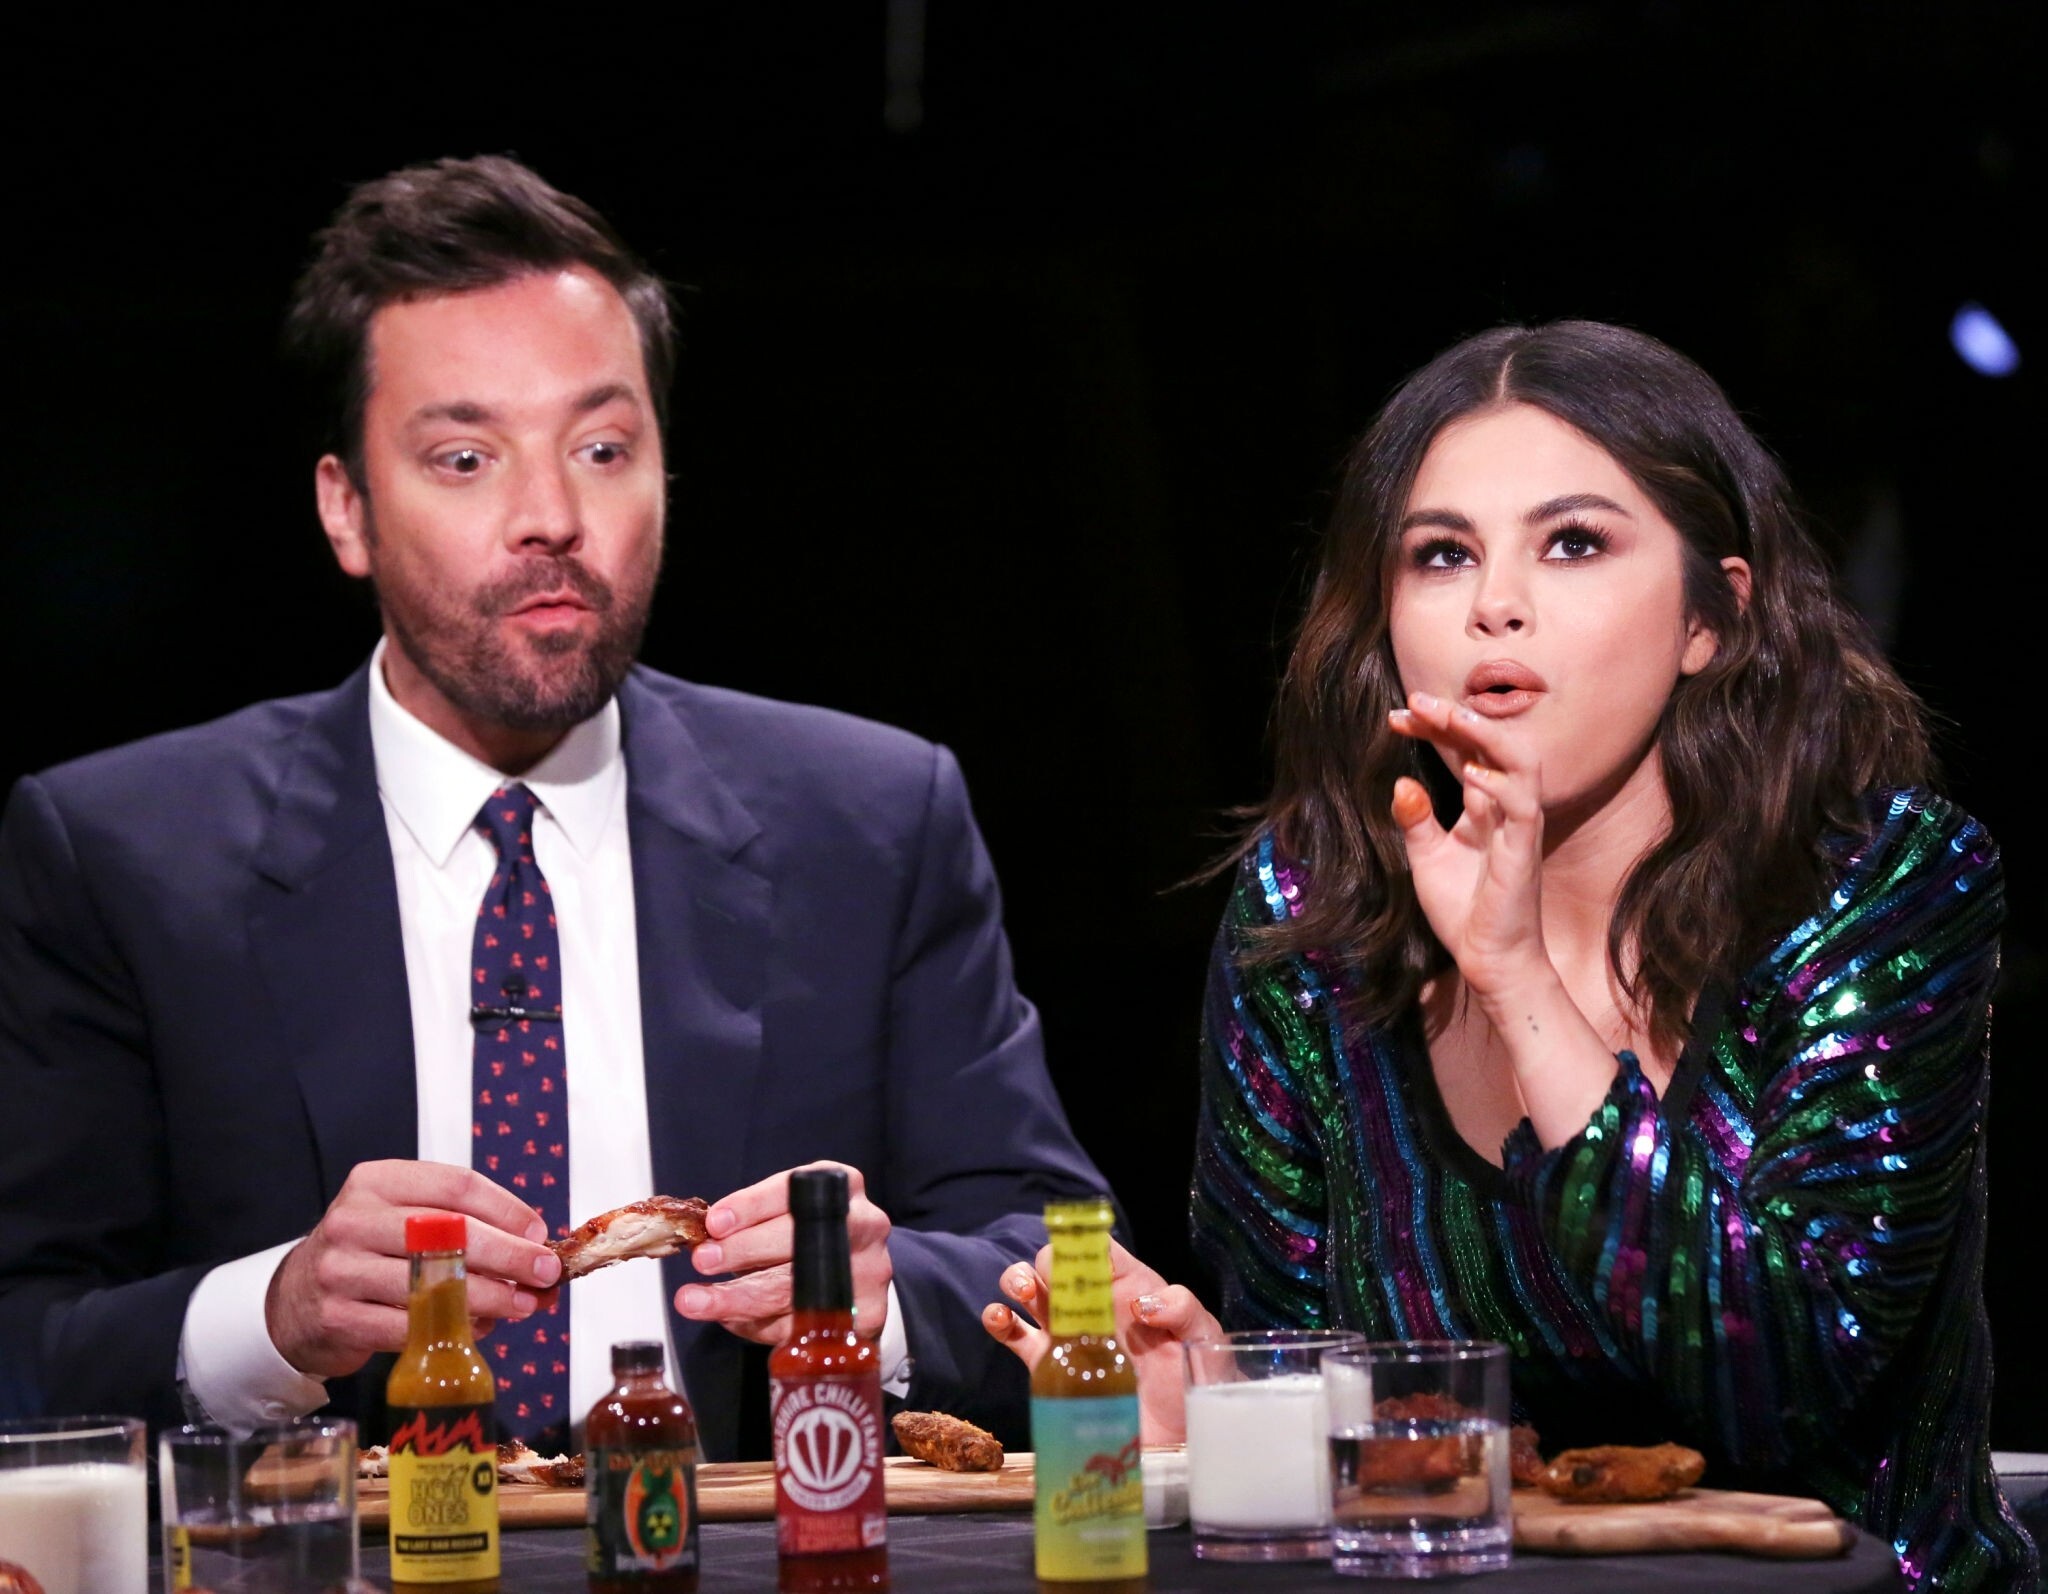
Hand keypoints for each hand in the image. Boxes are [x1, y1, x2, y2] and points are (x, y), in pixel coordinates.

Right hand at [265, 1160, 560, 1379]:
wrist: (294, 1301)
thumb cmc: (369, 1253)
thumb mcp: (404, 1219)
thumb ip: (460, 1223)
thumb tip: (535, 1246)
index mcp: (376, 1181)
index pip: (456, 1185)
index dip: (507, 1209)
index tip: (539, 1232)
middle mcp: (354, 1218)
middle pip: (449, 1232)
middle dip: (509, 1254)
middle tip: (546, 1272)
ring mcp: (341, 1269)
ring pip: (433, 1283)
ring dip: (490, 1297)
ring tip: (525, 1304)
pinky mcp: (338, 1317)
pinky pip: (410, 1326)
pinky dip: (454, 1327)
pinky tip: (481, 1326)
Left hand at [674, 1161, 892, 1345]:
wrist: (859, 1269)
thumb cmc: (810, 1234)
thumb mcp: (787, 1211)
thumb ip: (752, 1221)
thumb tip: (706, 1239)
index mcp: (841, 1185)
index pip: (795, 1190)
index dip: (752, 1206)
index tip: (715, 1222)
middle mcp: (864, 1224)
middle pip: (799, 1239)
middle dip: (744, 1251)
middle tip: (702, 1260)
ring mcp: (870, 1270)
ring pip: (795, 1290)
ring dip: (739, 1296)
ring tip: (697, 1300)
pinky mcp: (868, 1313)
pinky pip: (801, 1325)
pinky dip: (760, 1325)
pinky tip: (733, 1319)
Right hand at [981, 1238, 1217, 1445]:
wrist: (1184, 1437)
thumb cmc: (1199, 1377)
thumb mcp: (1203, 1337)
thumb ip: (1182, 1310)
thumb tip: (1142, 1305)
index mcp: (1130, 1285)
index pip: (1099, 1248)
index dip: (1081, 1241)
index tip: (1075, 1252)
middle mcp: (1094, 1304)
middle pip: (1054, 1263)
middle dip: (1043, 1262)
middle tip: (1046, 1281)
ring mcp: (1068, 1335)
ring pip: (1028, 1292)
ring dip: (1016, 1280)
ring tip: (1024, 1294)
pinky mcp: (1050, 1368)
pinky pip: (1015, 1337)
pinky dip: (1000, 1322)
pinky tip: (1001, 1319)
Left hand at [1387, 692, 1552, 1004]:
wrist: (1488, 960)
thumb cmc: (1464, 911)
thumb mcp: (1427, 858)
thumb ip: (1416, 820)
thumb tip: (1401, 782)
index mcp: (1484, 806)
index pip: (1464, 750)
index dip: (1434, 729)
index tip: (1397, 718)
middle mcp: (1505, 808)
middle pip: (1491, 745)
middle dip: (1456, 718)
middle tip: (1416, 701)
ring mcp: (1519, 827)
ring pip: (1521, 763)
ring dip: (1486, 735)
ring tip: (1449, 717)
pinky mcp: (1524, 852)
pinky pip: (1523, 807)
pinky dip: (1499, 785)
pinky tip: (1469, 773)